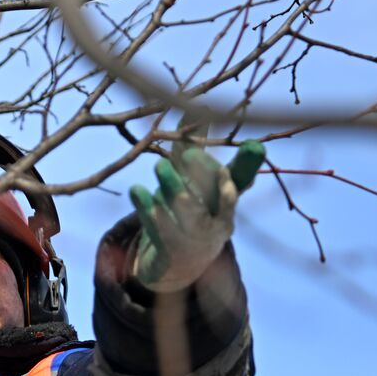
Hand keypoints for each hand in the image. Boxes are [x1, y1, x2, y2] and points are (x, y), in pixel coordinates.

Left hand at [129, 140, 264, 291]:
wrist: (178, 268)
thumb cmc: (192, 215)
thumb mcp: (199, 185)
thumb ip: (199, 149)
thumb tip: (199, 107)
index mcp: (226, 208)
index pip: (235, 187)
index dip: (240, 170)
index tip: (240, 150)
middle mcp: (215, 225)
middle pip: (213, 199)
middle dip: (203, 176)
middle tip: (187, 154)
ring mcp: (193, 241)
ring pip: (186, 214)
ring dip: (174, 188)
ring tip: (161, 167)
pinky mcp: (169, 252)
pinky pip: (157, 229)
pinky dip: (147, 208)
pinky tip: (136, 190)